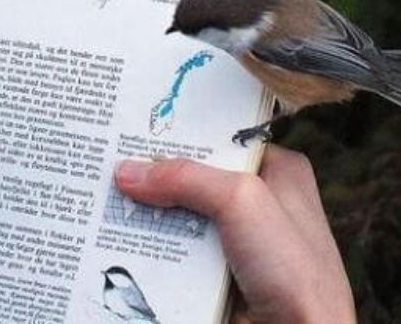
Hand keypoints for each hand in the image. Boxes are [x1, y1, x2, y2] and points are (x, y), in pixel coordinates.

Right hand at [114, 145, 354, 322]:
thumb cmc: (295, 272)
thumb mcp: (241, 202)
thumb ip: (185, 178)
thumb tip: (128, 172)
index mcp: (280, 172)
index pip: (221, 140)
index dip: (182, 134)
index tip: (138, 127)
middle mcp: (261, 202)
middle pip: (195, 177)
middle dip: (157, 174)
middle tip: (112, 159)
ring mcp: (241, 241)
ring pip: (182, 215)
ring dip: (150, 213)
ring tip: (106, 196)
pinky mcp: (221, 274)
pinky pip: (178, 250)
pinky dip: (154, 247)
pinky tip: (121, 235)